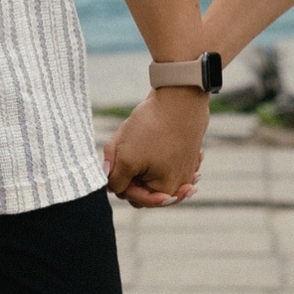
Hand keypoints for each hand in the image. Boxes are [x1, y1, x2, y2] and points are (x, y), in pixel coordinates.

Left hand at [104, 89, 207, 207]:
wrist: (180, 96)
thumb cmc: (153, 129)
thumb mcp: (126, 158)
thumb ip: (115, 180)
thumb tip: (110, 186)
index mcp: (166, 192)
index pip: (133, 197)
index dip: (119, 182)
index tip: (115, 165)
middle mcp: (178, 184)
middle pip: (141, 182)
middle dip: (129, 168)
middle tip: (123, 146)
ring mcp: (183, 167)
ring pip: (147, 167)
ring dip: (136, 156)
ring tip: (132, 135)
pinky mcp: (183, 151)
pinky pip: (157, 155)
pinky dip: (148, 147)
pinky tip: (147, 131)